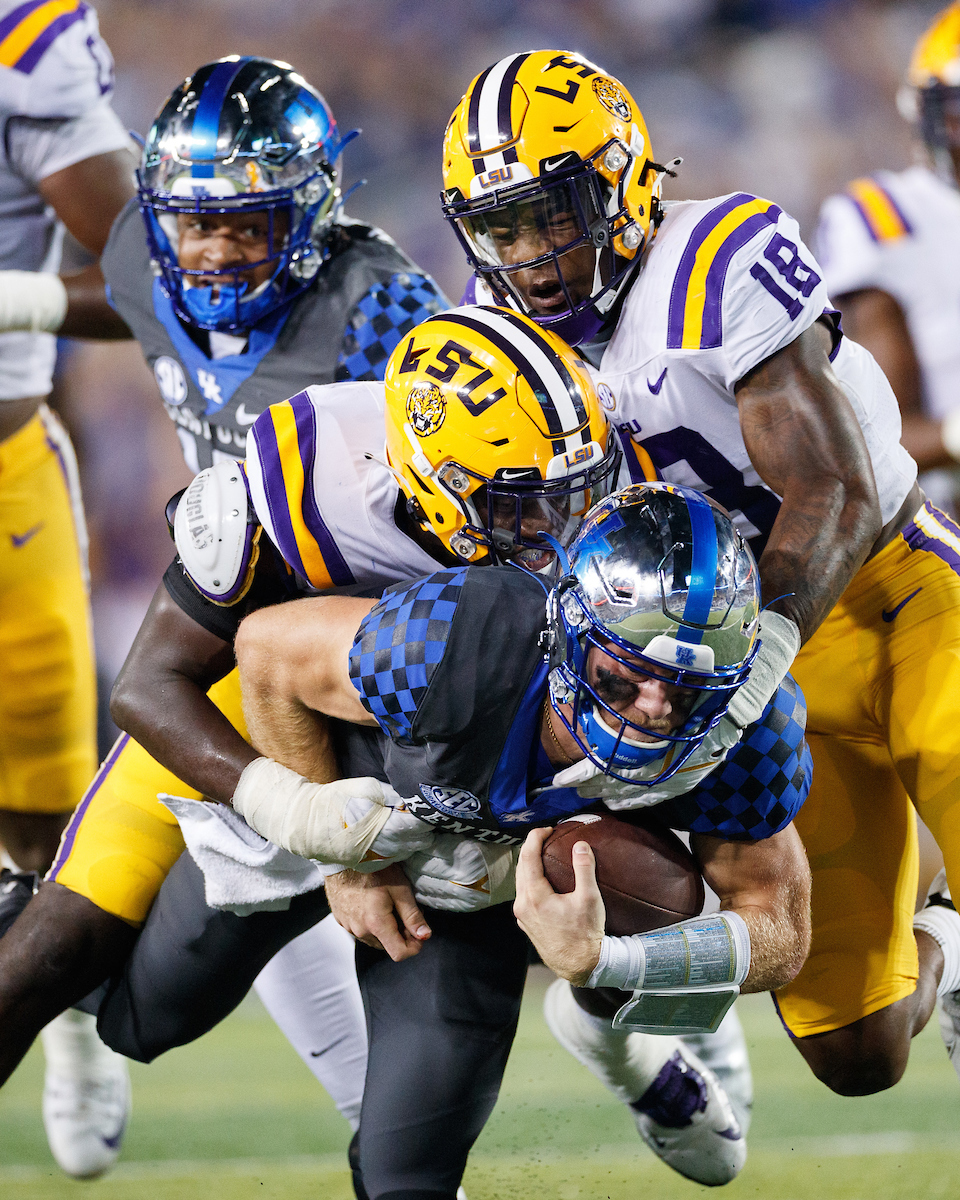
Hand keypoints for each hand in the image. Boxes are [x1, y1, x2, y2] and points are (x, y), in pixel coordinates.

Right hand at [325, 864, 431, 961]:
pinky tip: (374, 903)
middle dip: (401, 934)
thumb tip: (425, 936)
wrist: (344, 857)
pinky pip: (362, 930)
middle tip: (404, 909)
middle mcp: (360, 931)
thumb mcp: (400, 889)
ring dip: (386, 929)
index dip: (414, 946)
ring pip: (375, 939)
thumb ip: (412, 915)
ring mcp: (349, 927)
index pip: (399, 954)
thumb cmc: (373, 870)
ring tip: (388, 903)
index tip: (419, 931)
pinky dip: (371, 923)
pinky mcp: (341, 920)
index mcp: (376, 925)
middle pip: (388, 946)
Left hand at [513, 828, 604, 986]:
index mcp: (535, 896)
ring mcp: (522, 916)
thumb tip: (580, 845)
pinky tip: (542, 879)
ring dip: (529, 864)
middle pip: (521, 867)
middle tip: (546, 837)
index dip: (535, 838)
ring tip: (544, 854)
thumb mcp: (589, 899)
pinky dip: (530, 880)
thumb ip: (584, 868)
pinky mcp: (527, 924)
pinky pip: (523, 894)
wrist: (580, 966)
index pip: (528, 857)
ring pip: (520, 881)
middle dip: (530, 848)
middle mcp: (523, 904)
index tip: (547, 829)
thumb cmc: (585, 934)